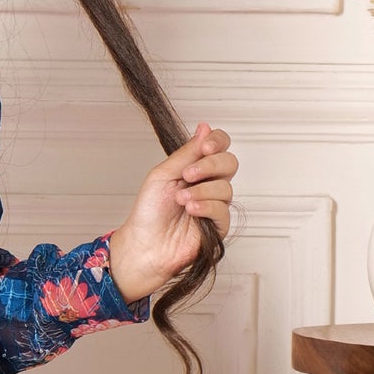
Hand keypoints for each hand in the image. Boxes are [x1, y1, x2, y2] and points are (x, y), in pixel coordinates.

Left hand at [108, 122, 237, 301]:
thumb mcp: (163, 174)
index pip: (219, 146)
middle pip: (229, 163)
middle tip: (187, 175)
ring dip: (201, 190)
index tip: (205, 146)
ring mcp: (214, 204)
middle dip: (209, 165)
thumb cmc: (148, 213)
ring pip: (225, 187)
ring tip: (181, 200)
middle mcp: (207, 184)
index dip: (217, 142)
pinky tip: (191, 210)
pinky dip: (206, 206)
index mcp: (195, 168)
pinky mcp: (217, 226)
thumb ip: (187, 153)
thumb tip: (204, 128)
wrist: (144, 245)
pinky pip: (223, 210)